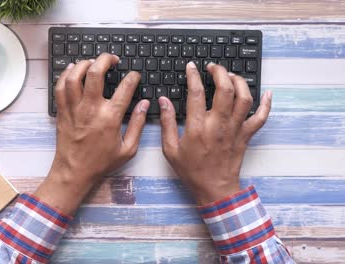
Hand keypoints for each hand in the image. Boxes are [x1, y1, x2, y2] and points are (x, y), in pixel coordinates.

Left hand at [35, 53, 148, 213]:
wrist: (74, 172)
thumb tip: (145, 104)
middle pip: (96, 73)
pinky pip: (60, 87)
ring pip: (75, 76)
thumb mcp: (128, 149)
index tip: (134, 75)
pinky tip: (73, 70)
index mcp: (110, 117)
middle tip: (112, 59)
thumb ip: (138, 124)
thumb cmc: (101, 162)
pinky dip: (65, 75)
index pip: (125, 88)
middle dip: (105, 59)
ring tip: (93, 62)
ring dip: (84, 64)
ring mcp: (74, 109)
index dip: (132, 77)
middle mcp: (91, 109)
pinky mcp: (63, 111)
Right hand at [159, 62, 271, 204]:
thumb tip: (164, 101)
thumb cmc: (191, 171)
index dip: (193, 76)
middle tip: (212, 67)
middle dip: (220, 72)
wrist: (214, 189)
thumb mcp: (170, 149)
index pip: (196, 93)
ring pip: (244, 98)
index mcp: (198, 127)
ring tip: (231, 75)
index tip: (191, 67)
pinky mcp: (246, 136)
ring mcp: (235, 129)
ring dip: (239, 81)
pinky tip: (267, 93)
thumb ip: (166, 123)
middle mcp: (218, 124)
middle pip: (225, 89)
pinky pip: (261, 117)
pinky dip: (266, 104)